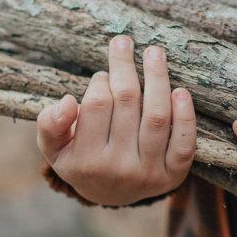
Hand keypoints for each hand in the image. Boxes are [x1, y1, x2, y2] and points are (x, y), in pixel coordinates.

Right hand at [36, 35, 195, 205]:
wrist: (112, 194)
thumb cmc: (82, 159)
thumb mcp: (56, 148)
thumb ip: (51, 125)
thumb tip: (67, 101)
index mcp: (86, 162)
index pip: (96, 105)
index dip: (100, 82)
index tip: (102, 74)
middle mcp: (118, 169)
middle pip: (127, 103)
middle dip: (125, 66)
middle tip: (124, 41)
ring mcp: (148, 173)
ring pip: (156, 116)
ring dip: (157, 77)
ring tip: (154, 52)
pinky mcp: (174, 174)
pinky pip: (183, 143)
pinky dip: (185, 116)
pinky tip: (180, 91)